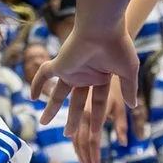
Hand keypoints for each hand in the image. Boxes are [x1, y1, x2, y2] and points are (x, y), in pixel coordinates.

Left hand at [40, 27, 136, 162]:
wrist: (103, 27)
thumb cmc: (118, 47)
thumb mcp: (128, 72)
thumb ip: (129, 89)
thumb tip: (132, 106)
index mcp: (101, 76)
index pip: (98, 102)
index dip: (97, 119)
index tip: (96, 135)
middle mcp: (85, 74)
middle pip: (77, 102)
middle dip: (74, 119)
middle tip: (69, 135)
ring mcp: (71, 70)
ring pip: (58, 93)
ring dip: (52, 108)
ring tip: (44, 122)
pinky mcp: (59, 64)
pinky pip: (43, 75)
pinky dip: (35, 84)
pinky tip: (30, 96)